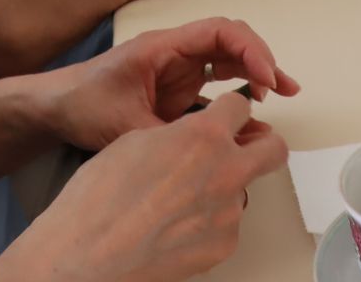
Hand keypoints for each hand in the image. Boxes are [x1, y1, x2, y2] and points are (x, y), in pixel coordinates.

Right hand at [0, 91, 285, 281]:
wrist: (87, 253)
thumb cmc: (99, 198)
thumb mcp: (136, 140)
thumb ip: (178, 133)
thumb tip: (190, 135)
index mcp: (203, 135)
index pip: (240, 108)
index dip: (228, 112)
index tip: (224, 117)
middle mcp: (226, 170)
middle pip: (273, 148)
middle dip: (261, 143)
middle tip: (241, 148)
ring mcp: (229, 211)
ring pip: (243, 189)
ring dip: (222, 189)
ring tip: (178, 201)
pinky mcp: (224, 245)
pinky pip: (226, 224)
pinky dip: (209, 222)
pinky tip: (175, 226)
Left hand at [45, 17, 299, 152]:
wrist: (54, 108)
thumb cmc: (83, 105)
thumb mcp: (128, 128)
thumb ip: (173, 139)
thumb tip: (215, 155)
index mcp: (163, 47)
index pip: (219, 32)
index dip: (249, 50)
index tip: (266, 77)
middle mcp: (175, 51)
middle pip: (230, 40)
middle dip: (260, 58)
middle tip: (283, 88)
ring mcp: (176, 67)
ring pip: (227, 57)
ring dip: (255, 70)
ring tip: (283, 92)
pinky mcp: (176, 87)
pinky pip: (216, 79)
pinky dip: (238, 88)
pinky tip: (255, 107)